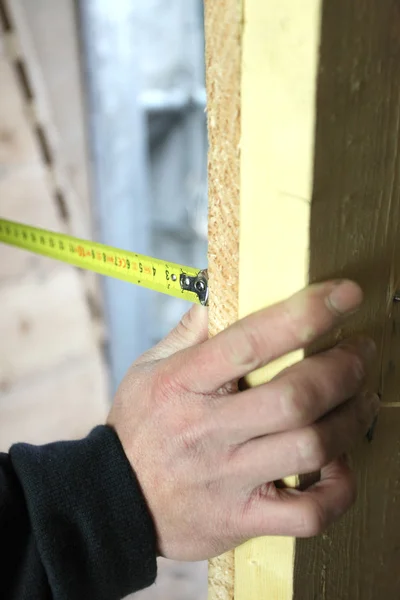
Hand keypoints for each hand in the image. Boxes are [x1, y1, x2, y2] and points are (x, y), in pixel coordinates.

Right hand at [107, 280, 377, 560]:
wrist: (115, 504)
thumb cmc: (139, 429)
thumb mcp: (148, 369)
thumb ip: (189, 331)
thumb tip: (218, 291)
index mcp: (184, 384)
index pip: (250, 342)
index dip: (304, 314)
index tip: (344, 295)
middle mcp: (208, 430)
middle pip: (294, 398)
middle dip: (343, 369)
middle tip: (361, 352)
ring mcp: (227, 478)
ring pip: (310, 448)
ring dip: (351, 419)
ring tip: (363, 399)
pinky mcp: (242, 518)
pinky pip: (308, 514)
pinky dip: (339, 489)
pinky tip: (339, 464)